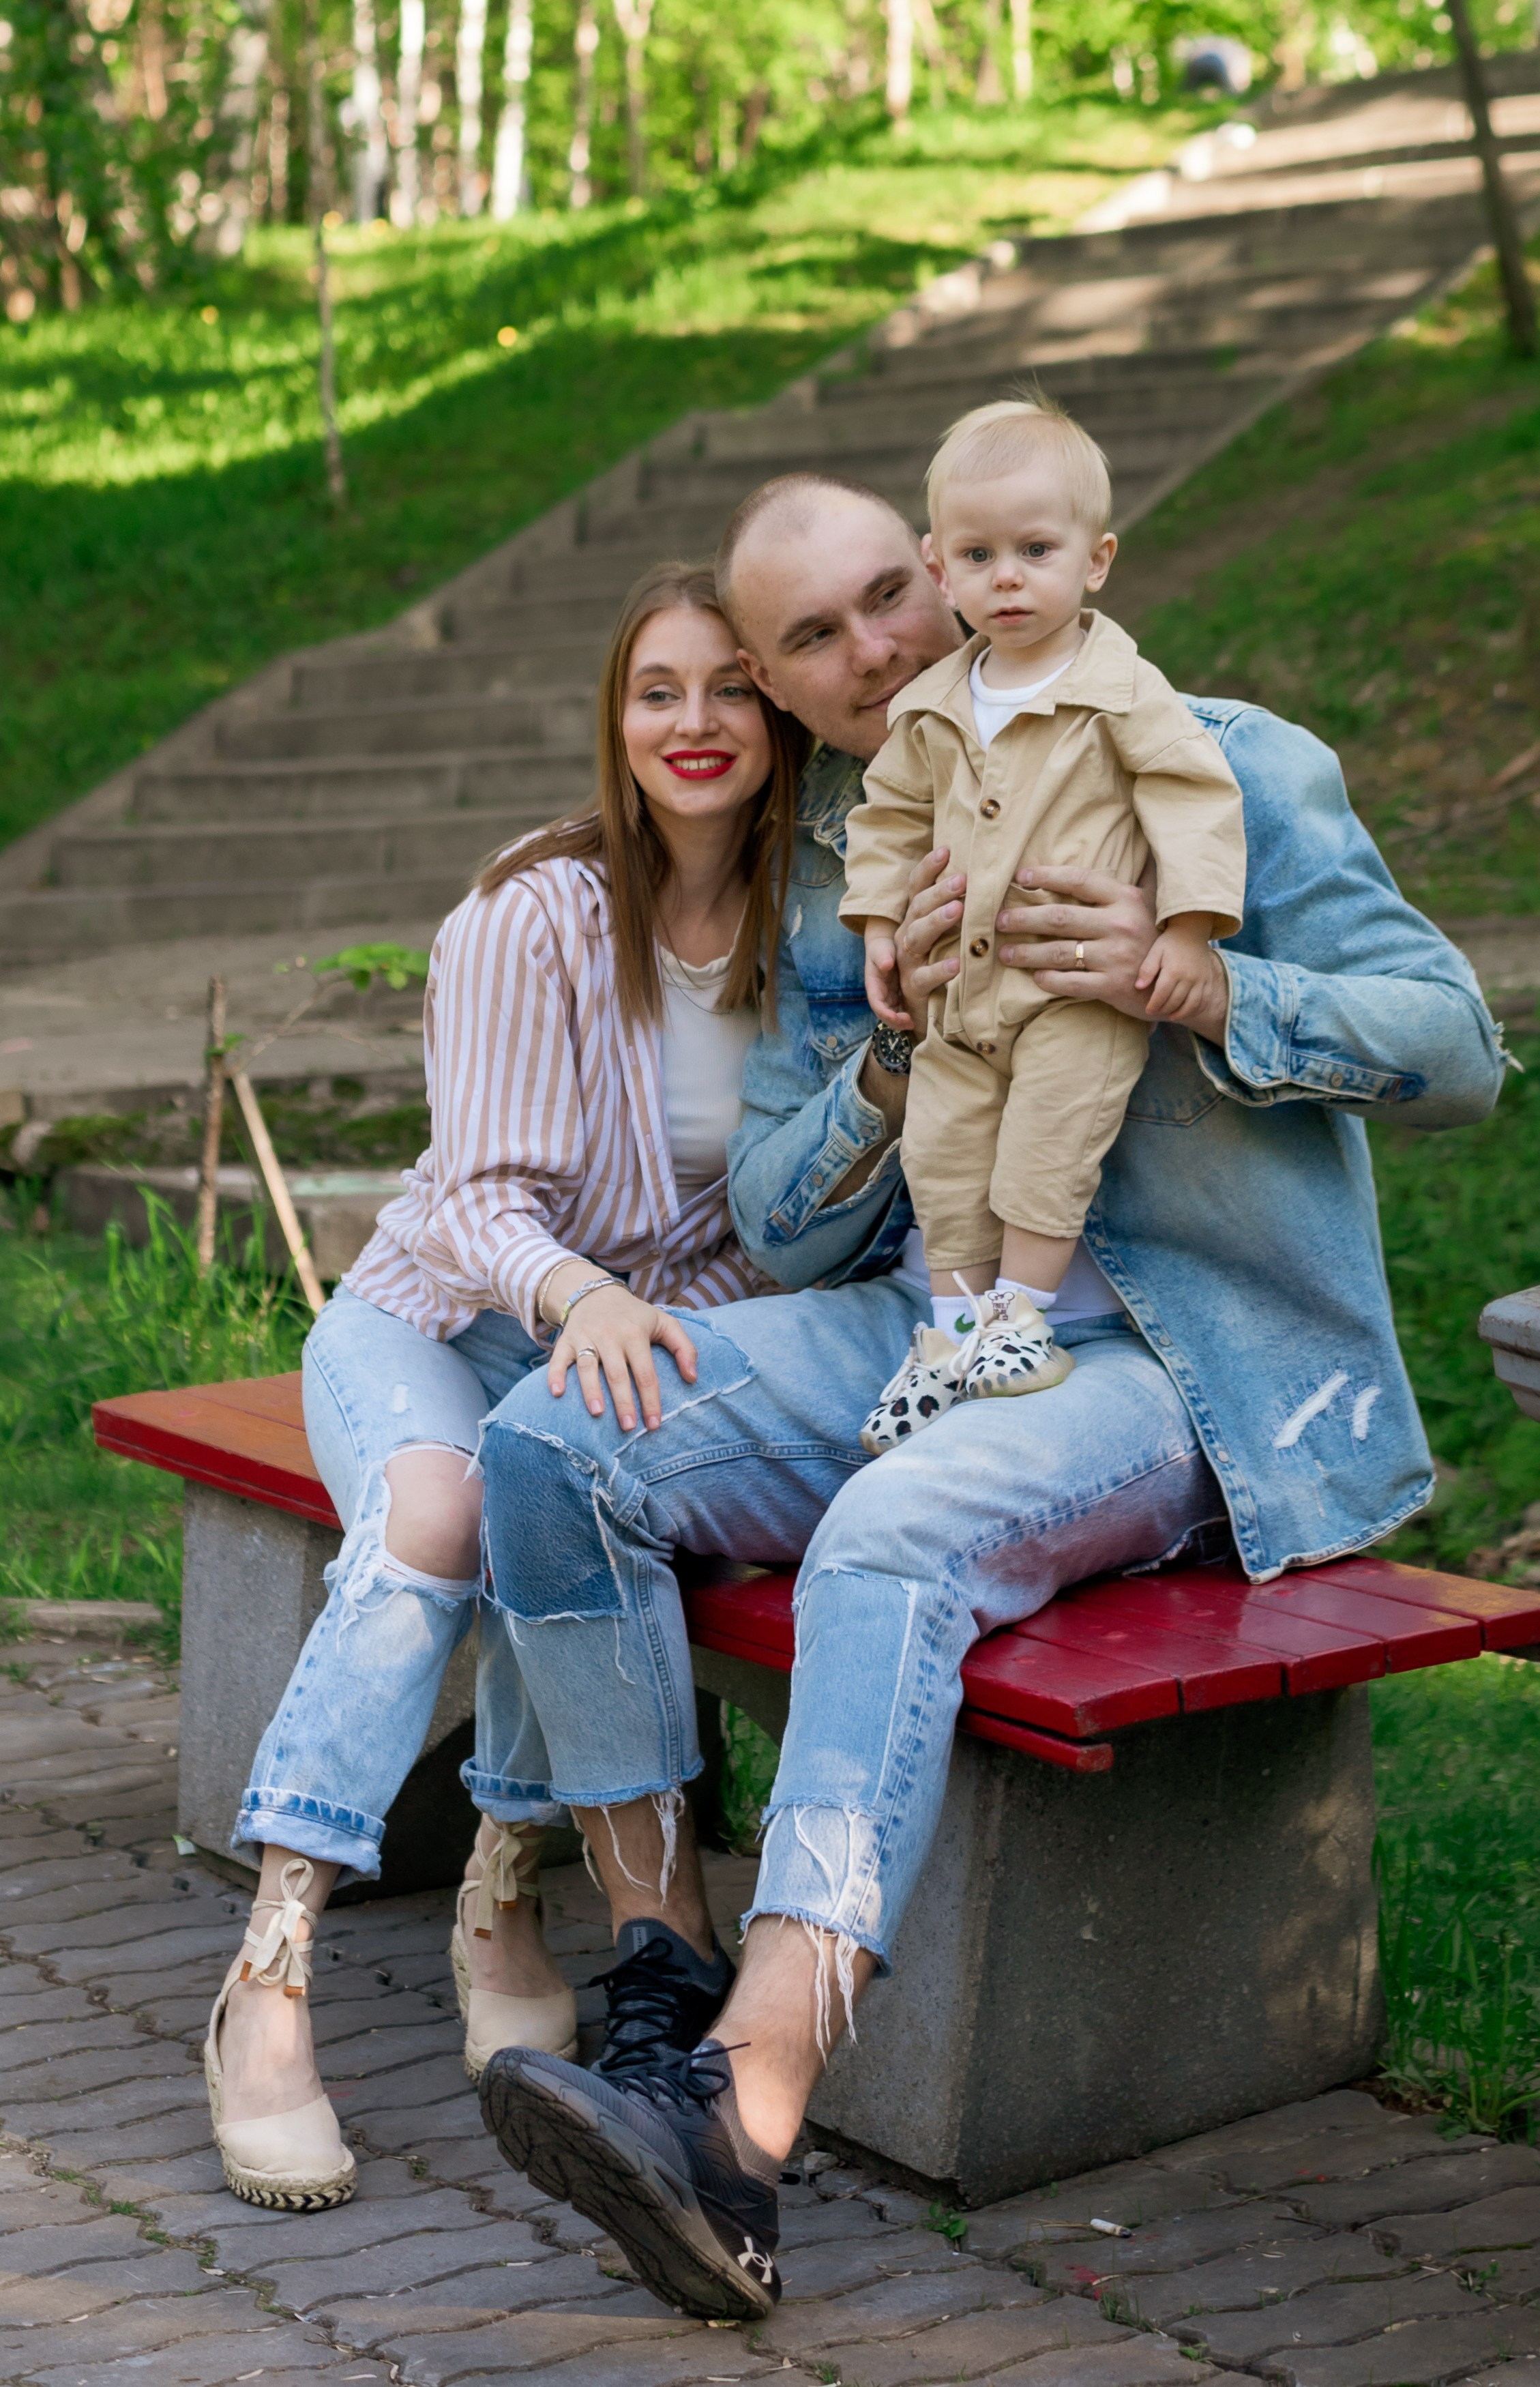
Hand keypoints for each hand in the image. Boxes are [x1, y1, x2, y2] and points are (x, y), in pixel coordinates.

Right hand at [547, 1284, 697, 1432]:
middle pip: (618, 1374)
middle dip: (624, 1402)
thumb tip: (692, 1379)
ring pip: (588, 1366)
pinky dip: (555, 1374)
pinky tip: (557, 1393)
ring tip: (597, 1414)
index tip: (654, 1424)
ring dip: (591, 1390)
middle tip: (629, 1428)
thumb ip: (684, 1348)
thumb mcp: (664, 1322)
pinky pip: (558, 1358)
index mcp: (635, 1334)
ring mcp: (586, 1337)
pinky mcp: (566, 1340)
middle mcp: (610, 1336)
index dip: (650, 1400)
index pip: (645, 1372)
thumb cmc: (634, 1315)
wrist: (595, 1292)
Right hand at [862, 924, 909, 1030]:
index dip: (886, 1014)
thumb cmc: (881, 947)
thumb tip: (886, 964)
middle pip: (884, 1014)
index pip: (877, 1004)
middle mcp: (879, 994)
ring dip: (901, 1021)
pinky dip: (907, 1014)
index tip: (899, 1018)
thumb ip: (882, 957)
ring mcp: (888, 996)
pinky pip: (901, 1008)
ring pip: (893, 1013)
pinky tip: (919, 1016)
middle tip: (911, 1023)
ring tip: (915, 1023)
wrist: (884, 944)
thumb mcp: (880, 950)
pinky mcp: (896, 995)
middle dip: (895, 1022)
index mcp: (873, 986)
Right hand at [893, 846, 963, 1027]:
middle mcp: (907, 936)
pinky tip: (958, 962)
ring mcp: (908, 962)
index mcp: (915, 919)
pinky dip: (940, 969)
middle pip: (918, 908)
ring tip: (958, 910)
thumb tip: (995, 879)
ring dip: (937, 922)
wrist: (927, 1013)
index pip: (917, 887)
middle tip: (963, 880)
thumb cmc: (945, 964)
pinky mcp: (913, 988)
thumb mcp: (952, 935)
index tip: (947, 849)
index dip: (929, 868)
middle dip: (939, 892)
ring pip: (916, 937)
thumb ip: (964, 910)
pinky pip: (924, 977)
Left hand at [995, 865, 1228, 1041]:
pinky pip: (1071, 982)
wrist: (1178, 983)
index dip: (1047, 877)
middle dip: (1023, 918)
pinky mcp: (1113, 987)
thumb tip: (1122, 835)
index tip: (1020, 878)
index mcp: (1126, 899)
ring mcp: (1116, 957)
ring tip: (1005, 953)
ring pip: (1059, 952)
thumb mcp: (1146, 903)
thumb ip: (1124, 880)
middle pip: (1059, 917)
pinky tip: (1034, 976)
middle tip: (998, 921)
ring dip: (1026, 953)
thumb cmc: (1152, 938)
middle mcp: (1120, 925)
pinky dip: (1048, 979)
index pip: (1079, 881)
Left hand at [1136, 917, 1218, 1023]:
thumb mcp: (1155, 952)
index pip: (1161, 995)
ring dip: (1179, 1014)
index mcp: (1173, 970)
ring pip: (1190, 1005)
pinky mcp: (1208, 981)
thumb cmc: (1170, 943)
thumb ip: (1147, 969)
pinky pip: (1203, 1001)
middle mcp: (1189, 977)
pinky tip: (1184, 1011)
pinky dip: (1194, 1010)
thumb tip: (1138, 987)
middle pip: (1175, 1002)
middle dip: (1163, 1010)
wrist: (1192, 931)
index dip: (1154, 1005)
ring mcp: (1200, 980)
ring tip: (1169, 1015)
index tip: (1148, 1010)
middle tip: (1156, 1012)